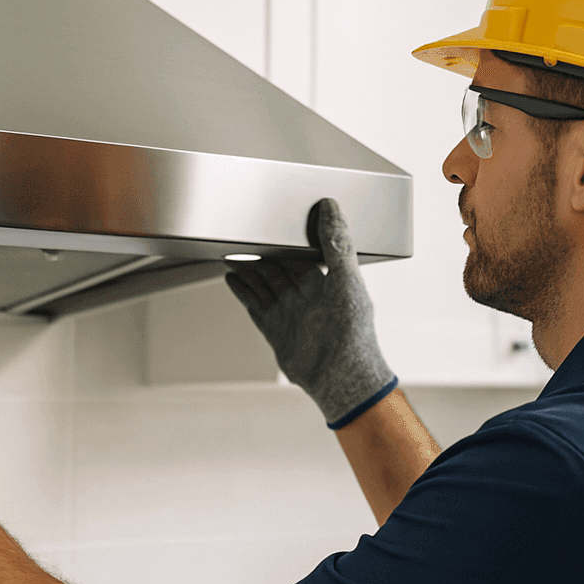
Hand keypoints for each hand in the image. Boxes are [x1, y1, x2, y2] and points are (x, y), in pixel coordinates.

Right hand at [224, 197, 396, 427]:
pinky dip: (243, 293)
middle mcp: (306, 297)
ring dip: (247, 270)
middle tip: (243, 237)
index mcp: (326, 282)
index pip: (302, 254)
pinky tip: (232, 281)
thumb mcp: (346, 276)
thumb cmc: (352, 329)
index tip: (275, 224)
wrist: (339, 375)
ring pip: (263, 285)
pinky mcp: (275, 331)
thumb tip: (332, 208)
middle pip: (277, 268)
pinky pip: (255, 306)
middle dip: (261, 254)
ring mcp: (289, 314)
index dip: (288, 241)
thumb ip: (337, 242)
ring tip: (231, 255)